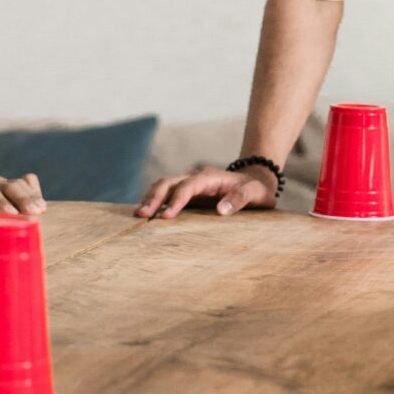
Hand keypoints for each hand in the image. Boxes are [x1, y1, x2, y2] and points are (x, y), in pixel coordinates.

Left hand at [0, 166, 46, 248]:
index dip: (0, 202)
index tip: (11, 214)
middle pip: (10, 186)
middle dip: (23, 199)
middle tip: (33, 216)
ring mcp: (1, 185)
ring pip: (20, 185)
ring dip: (32, 197)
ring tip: (40, 213)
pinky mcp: (11, 186)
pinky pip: (27, 182)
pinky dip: (35, 191)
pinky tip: (40, 206)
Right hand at [135, 163, 277, 219]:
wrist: (255, 182)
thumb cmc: (256, 189)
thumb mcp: (255, 193)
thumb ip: (240, 199)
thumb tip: (221, 210)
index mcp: (209, 177)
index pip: (188, 186)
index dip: (176, 200)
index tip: (167, 216)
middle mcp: (195, 178)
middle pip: (168, 182)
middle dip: (154, 197)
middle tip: (141, 215)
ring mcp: (189, 184)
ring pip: (163, 186)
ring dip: (150, 198)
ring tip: (138, 215)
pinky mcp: (187, 194)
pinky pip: (166, 194)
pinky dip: (154, 202)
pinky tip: (146, 214)